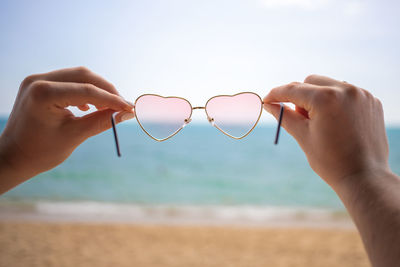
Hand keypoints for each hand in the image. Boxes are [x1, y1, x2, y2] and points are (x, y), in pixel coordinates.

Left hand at [0, 67, 134, 192]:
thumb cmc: (41, 151)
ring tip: (109, 108)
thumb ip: (103, 121)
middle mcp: (38, 80)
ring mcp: (37, 79)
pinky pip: (69, 81)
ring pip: (78, 76)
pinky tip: (90, 106)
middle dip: (107, 91)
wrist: (14, 156)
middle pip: (84, 76)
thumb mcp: (75, 136)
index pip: (87, 90)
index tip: (130, 108)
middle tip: (123, 107)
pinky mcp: (39, 83)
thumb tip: (128, 113)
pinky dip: (85, 90)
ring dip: (97, 89)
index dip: (112, 99)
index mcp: (43, 94)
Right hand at [263, 75, 390, 187]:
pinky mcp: (371, 101)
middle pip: (311, 82)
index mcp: (326, 99)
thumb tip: (268, 104)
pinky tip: (337, 122)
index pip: (293, 89)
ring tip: (322, 123)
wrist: (364, 177)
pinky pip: (346, 93)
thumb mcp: (302, 136)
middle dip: (300, 97)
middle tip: (301, 119)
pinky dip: (336, 102)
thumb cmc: (331, 161)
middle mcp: (346, 90)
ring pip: (329, 85)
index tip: (267, 99)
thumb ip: (284, 116)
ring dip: (318, 97)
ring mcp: (361, 95)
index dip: (276, 94)